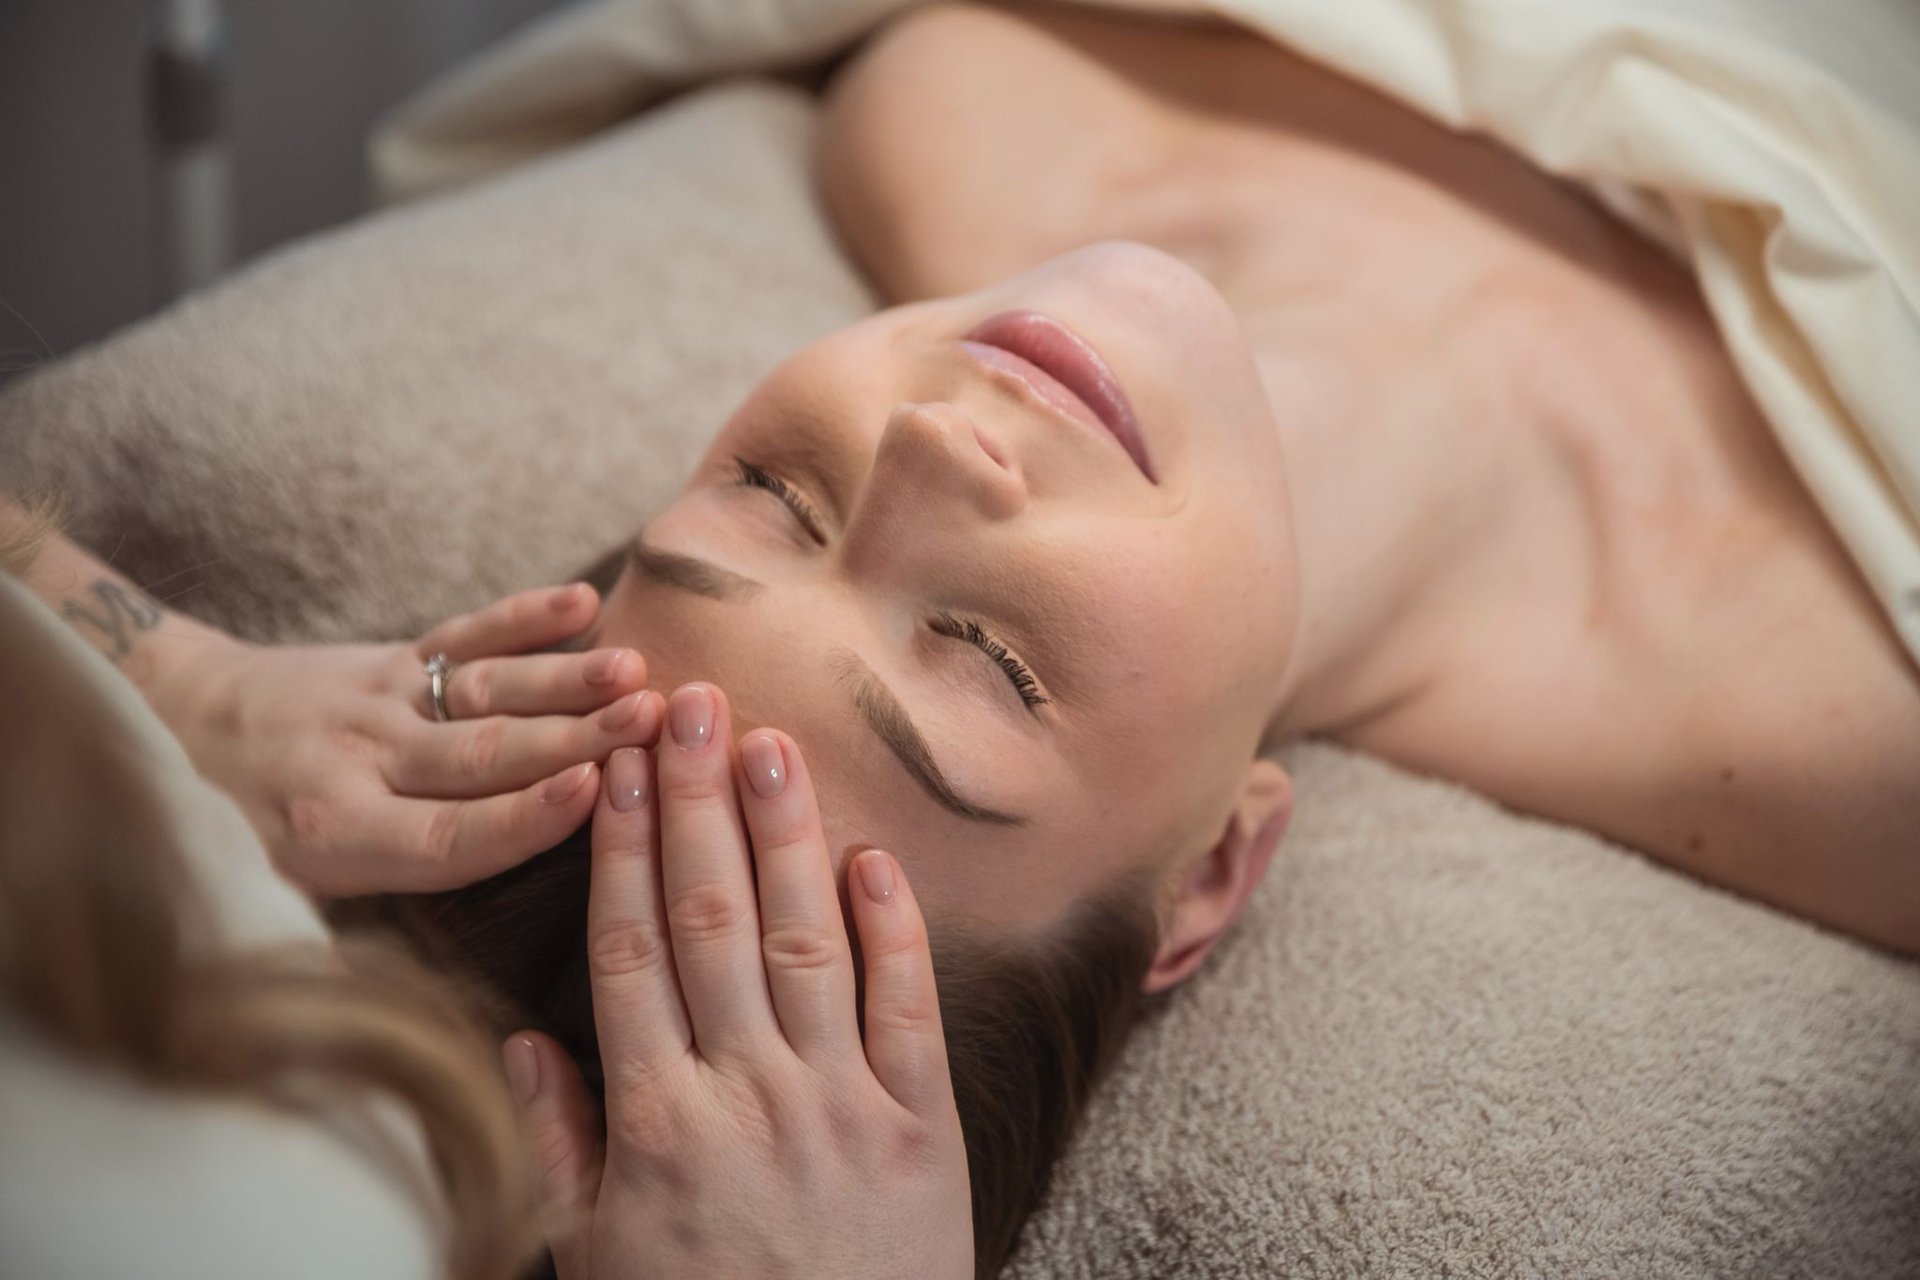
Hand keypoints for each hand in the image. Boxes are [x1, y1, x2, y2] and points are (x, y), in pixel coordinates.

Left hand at [151, 583, 665, 898]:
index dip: (526, 816)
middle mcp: (366, 763)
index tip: (594, 793)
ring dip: (568, 679)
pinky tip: (581, 600)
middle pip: (487, 753)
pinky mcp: (392, 659)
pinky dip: (523, 614)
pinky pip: (464, 632)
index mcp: (339, 835)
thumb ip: (340, 949)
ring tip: (637, 671)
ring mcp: (383, 703)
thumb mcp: (262, 904)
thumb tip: (416, 1027)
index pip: (451, 833)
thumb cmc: (229, 834)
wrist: (164, 719)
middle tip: (653, 727)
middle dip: (576, 739)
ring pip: (487, 689)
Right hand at [503, 682, 974, 1279]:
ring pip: (806, 942)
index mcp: (657, 1122)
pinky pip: (909, 1009)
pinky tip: (873, 855)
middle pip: (712, 920)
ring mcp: (841, 1105)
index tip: (618, 764)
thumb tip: (521, 1040)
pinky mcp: (922, 1127)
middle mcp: (747, 1094)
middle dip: (698, 804)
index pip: (628, 950)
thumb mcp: (590, 1255)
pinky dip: (895, 928)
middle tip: (694, 703)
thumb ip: (557, 1144)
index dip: (623, 847)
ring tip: (771, 743)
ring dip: (786, 836)